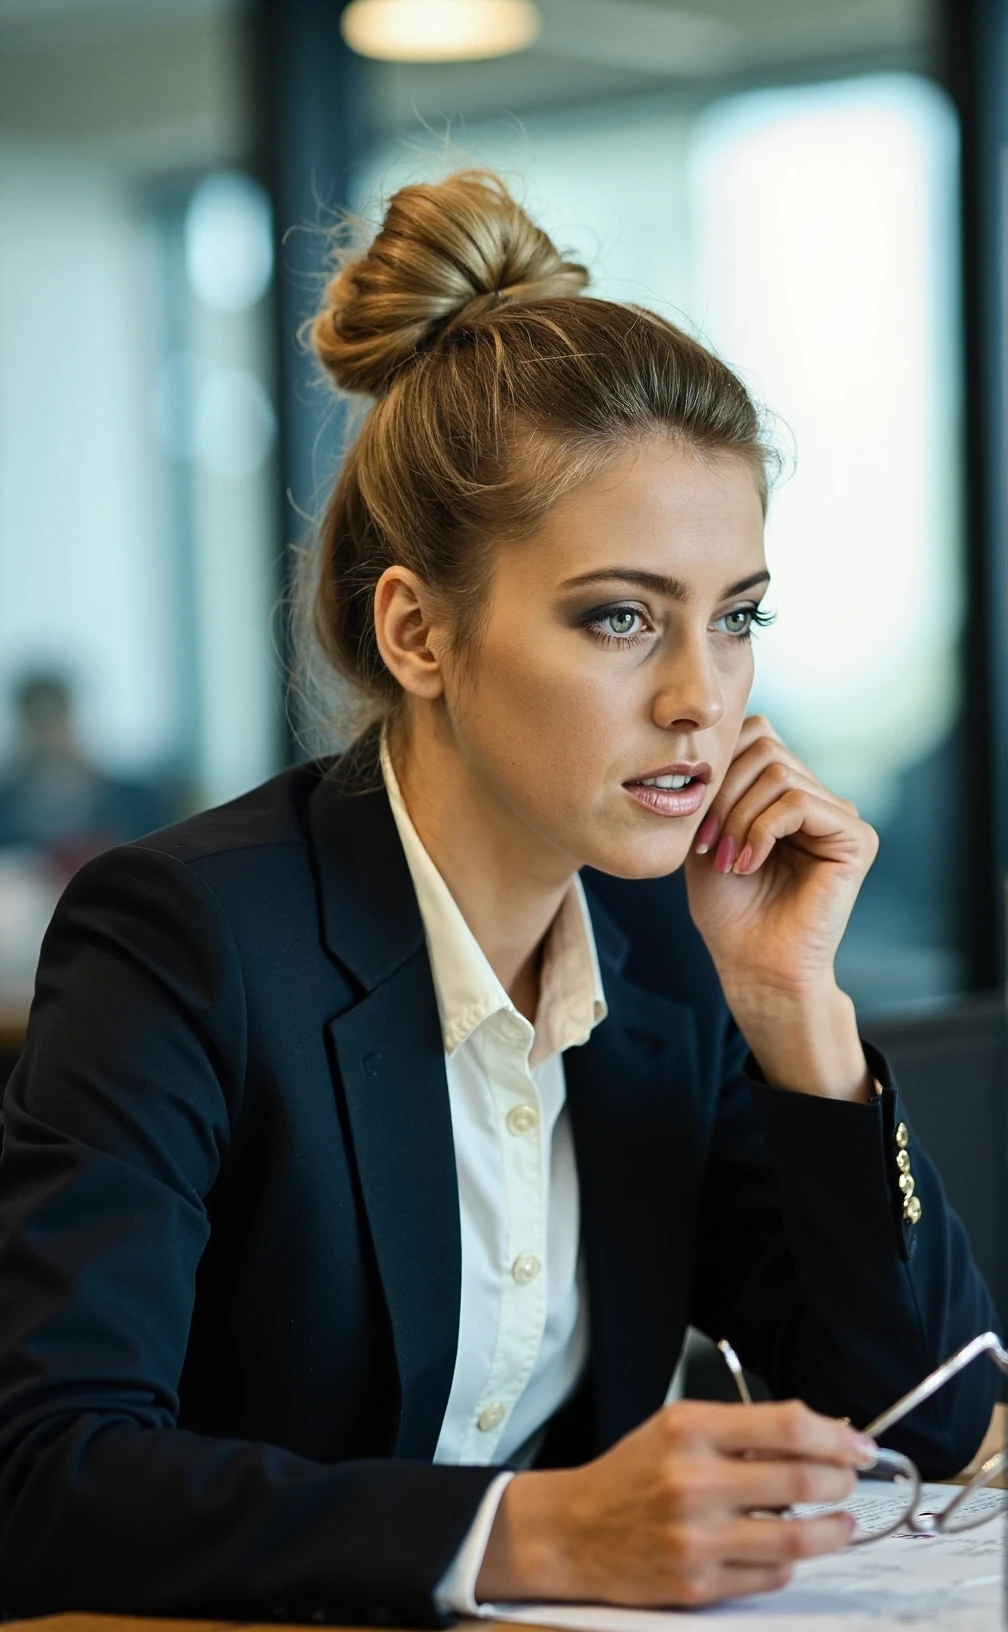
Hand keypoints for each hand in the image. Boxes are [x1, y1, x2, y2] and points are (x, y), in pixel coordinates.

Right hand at [476, 1397, 872, 1608]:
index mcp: (691, 1429)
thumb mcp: (677, 1426)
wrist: (574, 1530)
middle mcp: (695, 1482)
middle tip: (849, 1479)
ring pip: (797, 1539)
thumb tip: (820, 1434)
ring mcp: (698, 1539)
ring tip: (840, 1521)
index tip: (858, 1443)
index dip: (837, 1436)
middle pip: (803, 1481)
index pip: (788, 1426)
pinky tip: (787, 1548)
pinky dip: (790, 1562)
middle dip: (842, 1480)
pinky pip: (771, 1576)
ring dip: (833, 1530)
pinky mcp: (699, 1585)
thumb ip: (743, 1429)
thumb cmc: (632, 1473)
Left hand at [683, 715, 877, 1004]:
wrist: (754, 967)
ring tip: (727, 859)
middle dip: (723, 792)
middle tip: (706, 844)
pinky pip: (798, 803)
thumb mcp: (706, 836)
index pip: (755, 735)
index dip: (719, 766)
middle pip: (765, 747)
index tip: (694, 822)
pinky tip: (748, 863)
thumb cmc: (729, 912)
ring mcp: (840, 817)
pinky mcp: (856, 839)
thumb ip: (714, 787)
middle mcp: (818, 798)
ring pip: (778, 772)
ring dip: (738, 816)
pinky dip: (762, 830)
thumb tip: (711, 740)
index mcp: (786, 794)